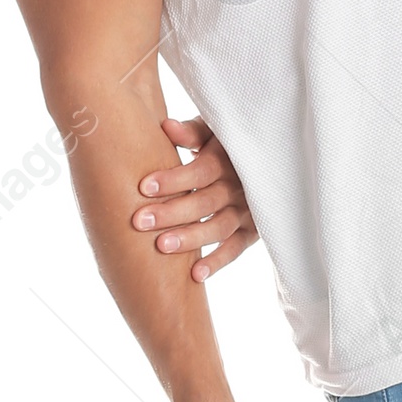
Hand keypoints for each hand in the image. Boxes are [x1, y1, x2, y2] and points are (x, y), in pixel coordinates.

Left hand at [133, 117, 256, 281]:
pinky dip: (218, 262)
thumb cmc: (223, 144)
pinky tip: (195, 275)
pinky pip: (236, 248)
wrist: (261, 158)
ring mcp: (248, 210)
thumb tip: (166, 127)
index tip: (144, 187)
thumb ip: (191, 132)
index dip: (174, 180)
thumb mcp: (212, 132)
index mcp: (227, 159)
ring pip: (220, 227)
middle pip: (206, 202)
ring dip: (192, 238)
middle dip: (172, 212)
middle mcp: (240, 185)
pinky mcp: (254, 230)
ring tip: (162, 246)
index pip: (200, 171)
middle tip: (140, 221)